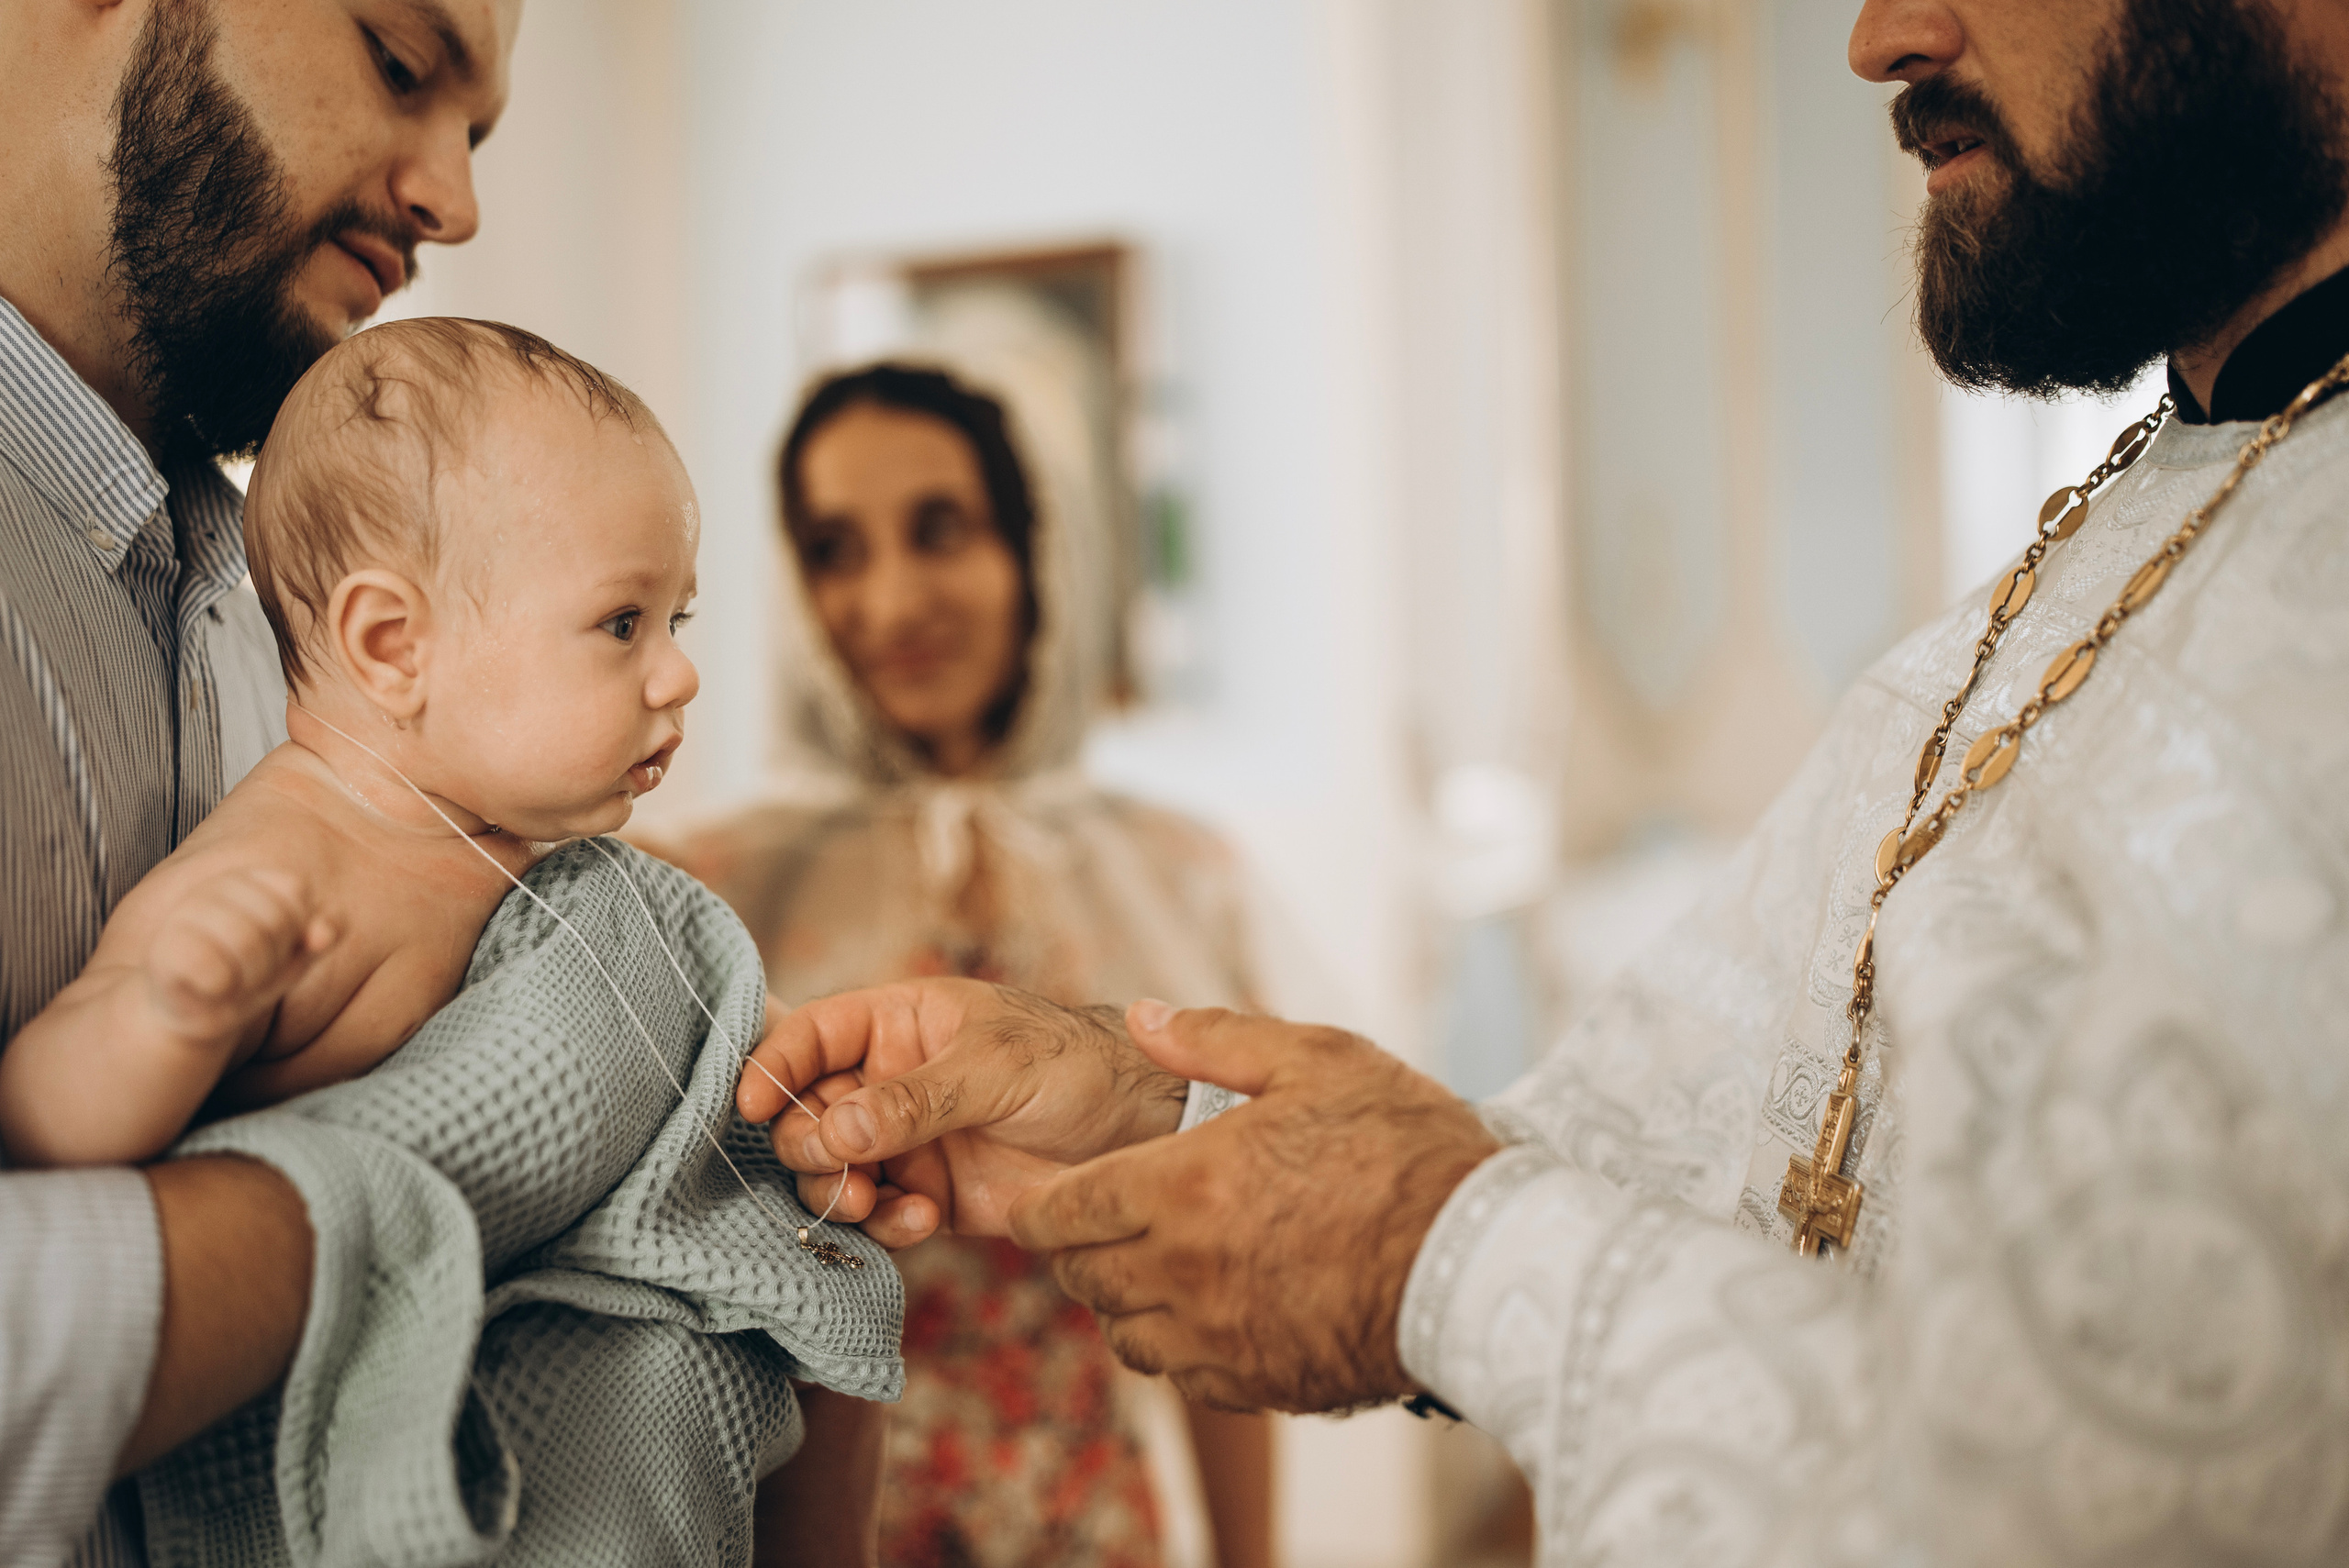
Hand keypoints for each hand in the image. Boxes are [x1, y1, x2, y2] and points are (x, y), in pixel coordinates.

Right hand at [143, 867, 334, 1046]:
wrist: (191, 1013)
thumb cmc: (248, 977)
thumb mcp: (293, 956)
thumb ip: (316, 938)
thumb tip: (326, 933)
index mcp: (246, 880)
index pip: (294, 890)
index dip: (295, 930)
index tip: (277, 949)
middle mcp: (212, 889)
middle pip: (275, 918)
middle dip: (274, 958)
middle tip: (251, 972)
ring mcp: (182, 917)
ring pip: (246, 942)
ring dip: (250, 978)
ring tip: (233, 982)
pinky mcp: (163, 953)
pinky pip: (216, 973)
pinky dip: (223, 990)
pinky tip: (210, 990)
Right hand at [737, 979, 1189, 1248]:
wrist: (1141, 1132)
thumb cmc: (1075, 1067)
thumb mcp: (996, 1067)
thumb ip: (914, 1099)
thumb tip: (834, 1130)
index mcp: (898, 1023)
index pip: (808, 1035)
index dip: (771, 1067)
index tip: (750, 1107)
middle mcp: (890, 1081)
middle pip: (805, 1114)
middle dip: (810, 1146)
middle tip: (845, 1170)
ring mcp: (908, 1140)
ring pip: (832, 1171)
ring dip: (840, 1192)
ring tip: (875, 1202)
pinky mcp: (930, 1192)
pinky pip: (878, 1215)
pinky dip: (884, 1225)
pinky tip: (922, 1218)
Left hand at [1008, 1002, 1501, 1414]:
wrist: (1483, 1258)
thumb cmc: (1405, 1147)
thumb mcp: (1317, 1059)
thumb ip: (1215, 1037)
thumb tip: (1143, 1017)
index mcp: (1184, 1185)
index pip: (1063, 1211)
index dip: (1036, 1205)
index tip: (1032, 1198)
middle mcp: (1185, 1270)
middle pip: (1082, 1274)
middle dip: (1075, 1246)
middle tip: (1096, 1220)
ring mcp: (1219, 1337)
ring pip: (1124, 1333)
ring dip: (1121, 1298)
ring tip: (1152, 1263)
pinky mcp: (1259, 1383)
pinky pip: (1181, 1375)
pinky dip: (1175, 1344)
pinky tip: (1206, 1310)